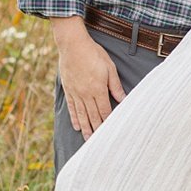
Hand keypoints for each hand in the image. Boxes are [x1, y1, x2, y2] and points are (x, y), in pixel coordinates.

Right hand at [52, 18, 124, 137]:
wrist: (72, 45)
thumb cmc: (94, 54)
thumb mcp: (110, 68)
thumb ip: (115, 85)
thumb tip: (123, 99)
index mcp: (98, 89)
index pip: (104, 111)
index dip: (108, 123)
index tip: (111, 133)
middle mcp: (86, 94)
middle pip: (92, 116)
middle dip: (97, 130)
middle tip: (99, 144)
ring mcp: (76, 93)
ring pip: (81, 114)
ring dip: (85, 128)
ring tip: (88, 139)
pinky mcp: (68, 89)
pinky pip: (72, 107)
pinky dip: (74, 118)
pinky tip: (76, 126)